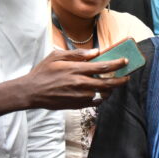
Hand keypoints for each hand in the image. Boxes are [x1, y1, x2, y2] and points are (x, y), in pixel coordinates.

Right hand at [0, 49, 129, 116]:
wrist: (31, 92)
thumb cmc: (43, 72)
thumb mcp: (57, 56)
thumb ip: (78, 54)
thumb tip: (96, 52)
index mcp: (77, 70)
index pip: (103, 66)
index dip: (117, 64)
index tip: (125, 61)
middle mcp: (81, 84)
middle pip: (109, 83)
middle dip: (121, 80)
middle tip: (127, 77)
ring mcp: (80, 96)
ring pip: (104, 93)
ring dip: (110, 89)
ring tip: (111, 84)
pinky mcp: (78, 105)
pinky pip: (95, 102)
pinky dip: (100, 97)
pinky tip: (100, 92)